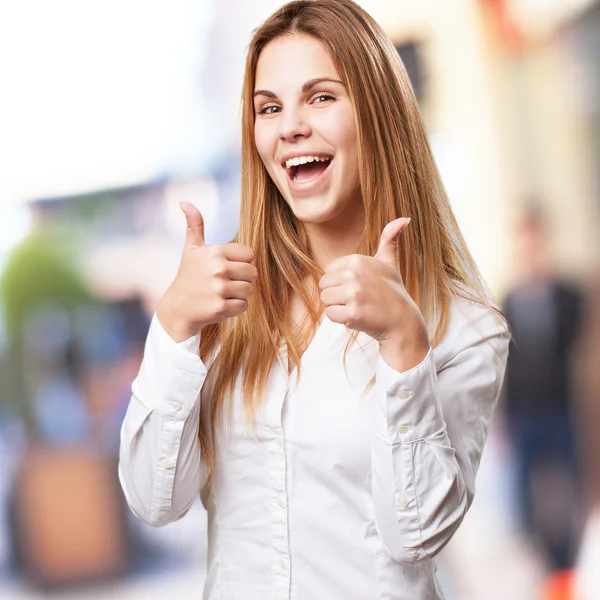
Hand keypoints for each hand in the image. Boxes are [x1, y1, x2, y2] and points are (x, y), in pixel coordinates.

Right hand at [157, 202, 256, 341]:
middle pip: (253, 273)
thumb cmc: (188, 276)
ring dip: (240, 294)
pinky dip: (235, 308)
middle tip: (225, 283)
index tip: (225, 268)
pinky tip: (221, 304)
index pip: (249, 255)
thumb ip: (194, 225)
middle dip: (242, 279)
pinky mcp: (221, 307)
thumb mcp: (191, 249)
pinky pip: (244, 306)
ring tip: (223, 293)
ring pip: (250, 290)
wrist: (177, 308)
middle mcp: (218, 269)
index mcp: (215, 252)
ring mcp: (219, 289)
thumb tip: (184, 202)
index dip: (240, 262)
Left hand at [319, 218, 428, 369]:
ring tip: (358, 307)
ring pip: (325, 300)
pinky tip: (358, 317)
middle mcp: (354, 274)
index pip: (328, 272)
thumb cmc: (392, 291)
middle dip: (337, 295)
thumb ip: (390, 239)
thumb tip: (404, 218)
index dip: (340, 282)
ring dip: (338, 307)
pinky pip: (330, 315)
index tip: (359, 286)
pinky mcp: (352, 313)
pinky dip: (341, 319)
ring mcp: (353, 294)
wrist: (402, 321)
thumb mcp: (390, 262)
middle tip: (358, 299)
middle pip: (324, 286)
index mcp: (357, 260)